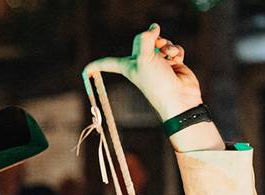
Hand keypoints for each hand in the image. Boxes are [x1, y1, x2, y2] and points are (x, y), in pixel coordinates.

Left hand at [84, 24, 201, 120]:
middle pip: (142, 41)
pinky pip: (172, 49)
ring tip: (169, 56)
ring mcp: (156, 63)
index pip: (105, 64)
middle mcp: (140, 64)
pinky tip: (177, 59)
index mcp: (126, 66)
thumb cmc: (158, 83)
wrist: (179, 97)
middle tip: (158, 46)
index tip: (85, 71)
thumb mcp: (144, 59)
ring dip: (167, 45)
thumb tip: (153, 28)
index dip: (95, 66)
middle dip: (153, 39)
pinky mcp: (171, 63)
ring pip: (160, 43)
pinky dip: (176, 51)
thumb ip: (144, 39)